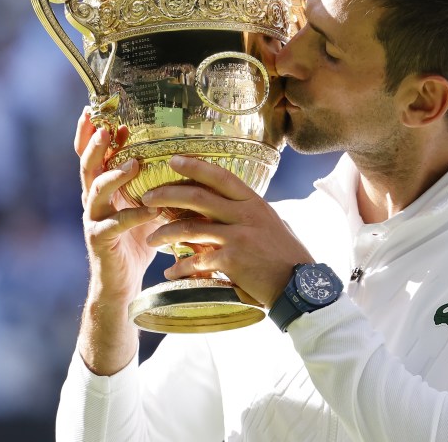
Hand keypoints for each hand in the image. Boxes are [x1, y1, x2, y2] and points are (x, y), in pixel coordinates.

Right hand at [75, 108, 164, 304]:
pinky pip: (115, 224)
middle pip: (87, 166)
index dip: (92, 134)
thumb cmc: (136, 241)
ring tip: (134, 163)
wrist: (122, 283)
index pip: (92, 156)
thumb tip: (177, 157)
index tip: (102, 113)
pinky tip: (152, 210)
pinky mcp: (100, 240)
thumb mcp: (144, 205)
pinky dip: (134, 215)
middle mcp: (93, 201)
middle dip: (94, 145)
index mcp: (102, 189)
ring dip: (114, 174)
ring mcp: (94, 220)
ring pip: (95, 191)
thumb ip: (150, 184)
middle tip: (104, 128)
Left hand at [142, 155, 313, 306]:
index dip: (195, 166)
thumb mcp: (271, 224)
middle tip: (148, 198)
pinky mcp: (231, 261)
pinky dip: (180, 268)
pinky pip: (196, 261)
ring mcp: (238, 237)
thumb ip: (249, 213)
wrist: (299, 286)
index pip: (221, 176)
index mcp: (254, 203)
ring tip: (151, 239)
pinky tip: (171, 273)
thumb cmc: (286, 256)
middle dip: (167, 195)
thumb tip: (231, 205)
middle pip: (198, 197)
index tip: (173, 160)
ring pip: (191, 229)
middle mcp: (245, 215)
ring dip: (165, 233)